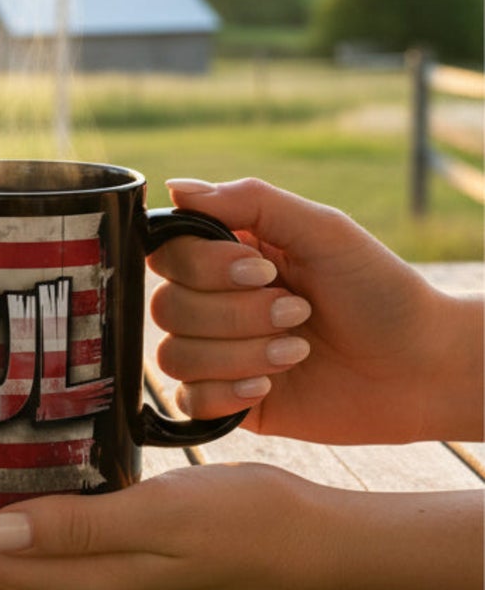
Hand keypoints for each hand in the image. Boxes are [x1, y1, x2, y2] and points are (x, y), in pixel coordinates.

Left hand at [0, 470, 483, 589]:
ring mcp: (105, 576)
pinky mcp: (124, 556)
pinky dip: (4, 514)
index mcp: (84, 582)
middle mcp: (84, 587)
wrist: (321, 548)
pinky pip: (43, 538)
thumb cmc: (249, 527)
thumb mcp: (162, 520)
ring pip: (7, 550)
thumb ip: (76, 528)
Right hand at [150, 178, 483, 443]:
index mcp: (228, 257)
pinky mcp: (229, 402)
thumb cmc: (380, 292)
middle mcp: (214, 304)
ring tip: (298, 351)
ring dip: (242, 354)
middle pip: (167, 306)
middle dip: (237, 314)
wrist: (422, 366)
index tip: (263, 269)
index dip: (205, 266)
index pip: (168, 253)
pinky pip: (187, 401)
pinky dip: (228, 393)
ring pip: (175, 355)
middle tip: (298, 312)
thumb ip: (250, 201)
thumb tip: (176, 187)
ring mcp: (218, 355)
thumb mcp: (323, 230)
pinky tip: (272, 386)